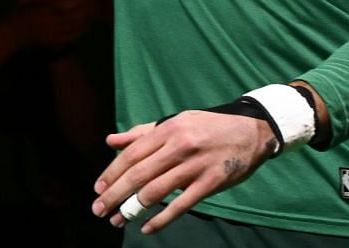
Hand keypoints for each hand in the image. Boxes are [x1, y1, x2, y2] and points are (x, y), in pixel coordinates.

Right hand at [7, 0, 86, 49]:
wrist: (15, 33)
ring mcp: (52, 33)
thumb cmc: (22, 11)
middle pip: (71, 17)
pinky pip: (70, 37)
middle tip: (89, 5)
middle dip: (81, 12)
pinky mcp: (54, 42)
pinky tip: (83, 27)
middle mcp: (49, 22)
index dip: (76, 2)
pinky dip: (78, 32)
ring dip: (81, 21)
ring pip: (72, 27)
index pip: (64, 5)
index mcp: (44, 9)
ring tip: (87, 14)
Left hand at [92, 110, 277, 233]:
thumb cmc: (207, 127)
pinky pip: (181, 205)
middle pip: (139, 173)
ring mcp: (195, 166)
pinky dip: (161, 219)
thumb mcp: (175, 122)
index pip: (132, 153)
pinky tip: (146, 227)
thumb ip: (141, 133)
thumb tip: (110, 141)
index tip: (97, 188)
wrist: (251, 130)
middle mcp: (179, 146)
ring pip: (156, 191)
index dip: (112, 172)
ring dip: (133, 209)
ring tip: (118, 220)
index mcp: (168, 129)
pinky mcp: (210, 183)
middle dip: (115, 193)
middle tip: (99, 209)